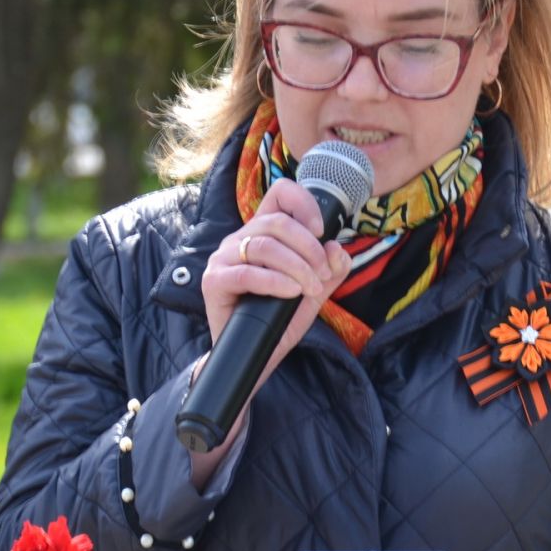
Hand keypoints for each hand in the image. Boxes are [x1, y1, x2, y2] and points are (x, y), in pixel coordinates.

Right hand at [198, 177, 351, 389]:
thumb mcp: (314, 291)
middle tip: (321, 275)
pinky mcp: (213, 282)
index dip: (304, 204)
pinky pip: (247, 274)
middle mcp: (240, 239)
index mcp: (263, 232)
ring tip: (310, 289)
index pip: (280, 194)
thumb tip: (337, 249)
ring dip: (297, 267)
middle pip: (277, 222)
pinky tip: (291, 293)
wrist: (255, 356)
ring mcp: (223, 259)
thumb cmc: (279, 319)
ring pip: (265, 246)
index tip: (321, 231)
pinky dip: (275, 282)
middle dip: (309, 248)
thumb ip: (330, 269)